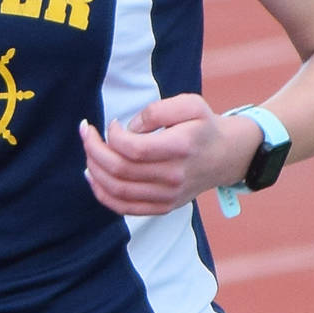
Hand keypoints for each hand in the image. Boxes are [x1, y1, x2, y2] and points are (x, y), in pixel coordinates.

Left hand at [79, 93, 243, 214]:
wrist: (227, 156)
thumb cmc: (203, 126)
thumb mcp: (189, 104)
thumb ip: (156, 110)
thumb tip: (129, 129)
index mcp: (181, 148)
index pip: (134, 149)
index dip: (113, 136)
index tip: (111, 124)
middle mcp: (174, 176)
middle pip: (120, 170)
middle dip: (94, 149)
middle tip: (86, 133)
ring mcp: (168, 195)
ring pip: (118, 190)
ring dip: (94, 169)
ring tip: (88, 150)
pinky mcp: (163, 206)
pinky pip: (124, 208)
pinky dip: (102, 193)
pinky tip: (92, 175)